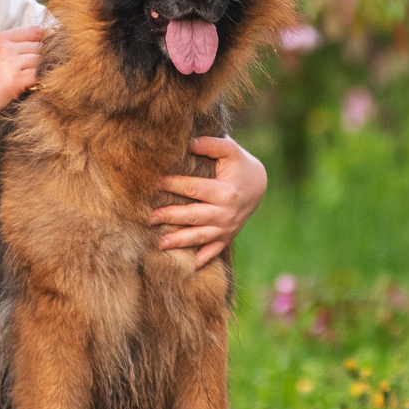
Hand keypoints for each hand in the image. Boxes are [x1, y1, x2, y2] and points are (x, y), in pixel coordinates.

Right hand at [0, 25, 47, 121]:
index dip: (47, 37)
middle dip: (47, 56)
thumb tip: (34, 49)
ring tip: (43, 77)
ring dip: (44, 70)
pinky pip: (39, 76)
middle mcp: (7, 48)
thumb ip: (9, 49)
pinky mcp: (16, 81)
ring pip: (41, 61)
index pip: (33, 30)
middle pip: (40, 46)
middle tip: (51, 65)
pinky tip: (38, 85)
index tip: (54, 44)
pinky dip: (42, 81)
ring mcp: (12, 63)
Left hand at [152, 136, 267, 267]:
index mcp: (225, 191)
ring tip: (160, 243)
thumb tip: (189, 142)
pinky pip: (214, 250)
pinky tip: (188, 265)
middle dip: (171, 216)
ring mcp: (226, 227)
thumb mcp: (230, 150)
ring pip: (200, 236)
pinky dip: (203, 258)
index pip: (194, 188)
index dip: (174, 185)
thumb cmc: (239, 165)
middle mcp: (225, 212)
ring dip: (180, 241)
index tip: (155, 183)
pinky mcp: (227, 236)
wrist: (258, 185)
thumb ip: (211, 144)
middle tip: (150, 217)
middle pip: (193, 215)